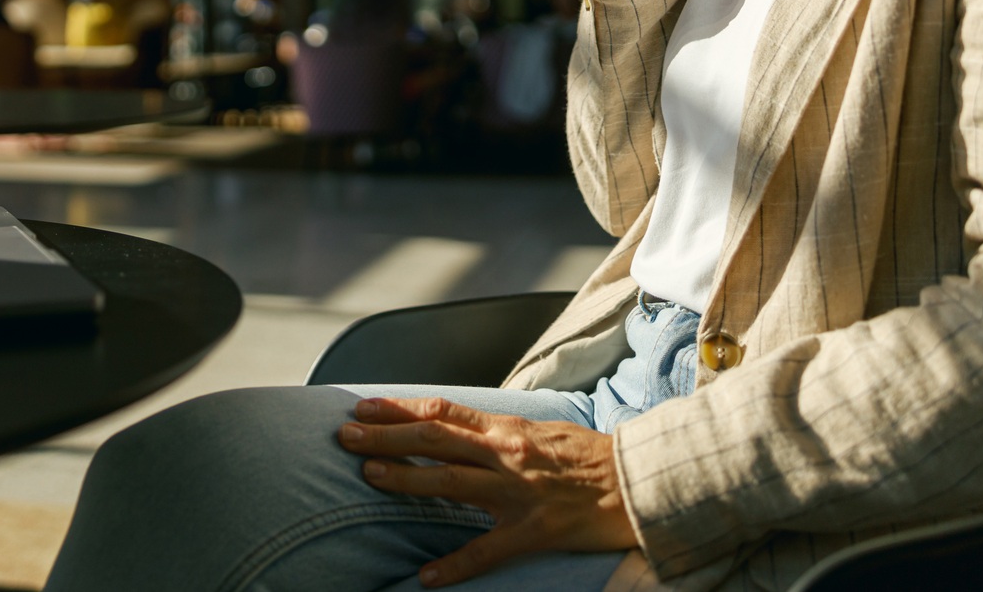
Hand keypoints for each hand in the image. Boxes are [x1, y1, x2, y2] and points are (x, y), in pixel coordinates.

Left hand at [338, 396, 637, 586]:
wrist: (637, 483)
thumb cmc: (589, 457)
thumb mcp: (540, 430)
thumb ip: (497, 431)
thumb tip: (456, 426)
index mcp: (507, 429)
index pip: (441, 412)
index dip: (399, 409)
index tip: (364, 407)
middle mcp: (506, 455)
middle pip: (434, 440)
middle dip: (386, 437)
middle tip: (345, 434)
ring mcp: (517, 494)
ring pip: (450, 483)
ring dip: (406, 479)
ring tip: (368, 476)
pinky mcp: (533, 531)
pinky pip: (487, 552)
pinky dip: (455, 566)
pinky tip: (426, 577)